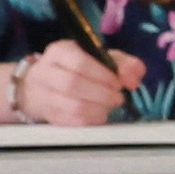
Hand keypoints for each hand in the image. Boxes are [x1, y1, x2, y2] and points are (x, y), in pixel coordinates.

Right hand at [19, 40, 133, 125]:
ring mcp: (42, 94)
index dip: (103, 76)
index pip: (79, 63)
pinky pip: (71, 121)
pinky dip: (90, 120)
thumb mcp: (103, 58)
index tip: (118, 84)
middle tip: (117, 98)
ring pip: (72, 106)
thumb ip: (125, 64)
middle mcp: (44, 71)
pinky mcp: (47, 114)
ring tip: (110, 106)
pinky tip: (99, 115)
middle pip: (73, 85)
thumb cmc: (81, 68)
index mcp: (59, 51)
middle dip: (102, 94)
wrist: (47, 85)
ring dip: (98, 109)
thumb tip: (132, 80)